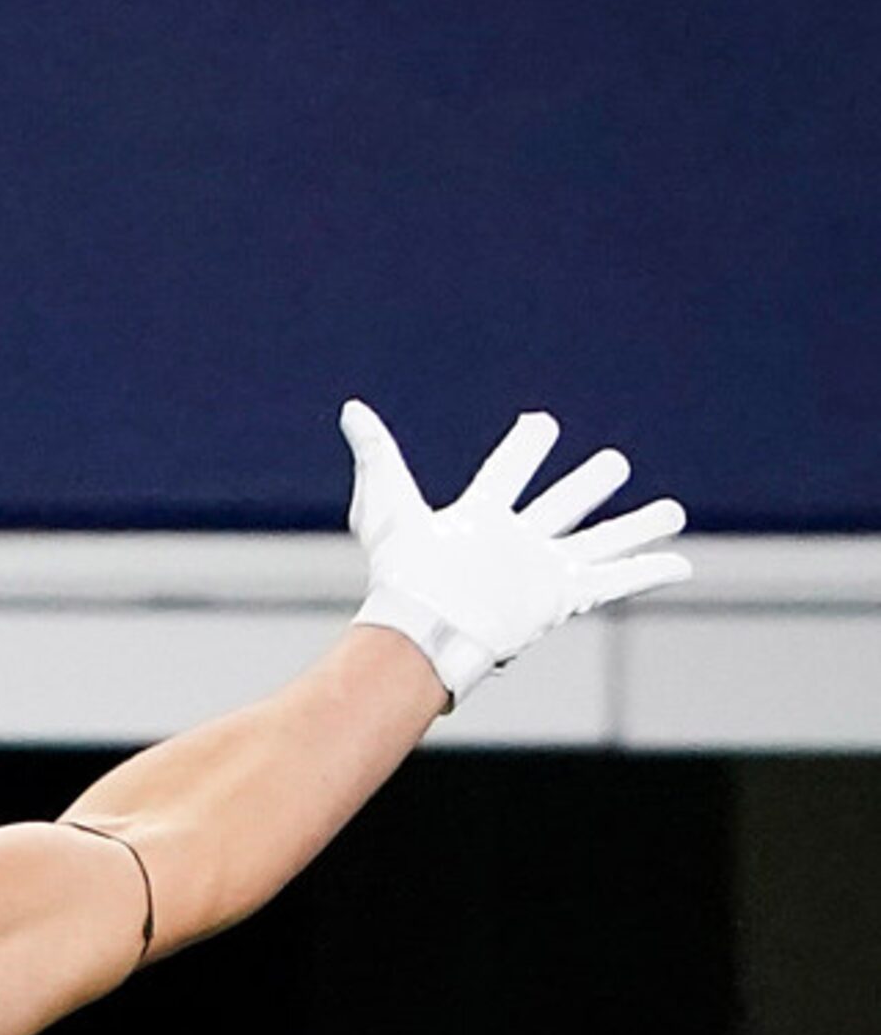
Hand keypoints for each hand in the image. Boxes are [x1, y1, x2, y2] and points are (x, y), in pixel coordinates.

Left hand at [340, 403, 688, 705]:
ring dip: (636, 525)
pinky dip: (650, 571)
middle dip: (588, 484)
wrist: (425, 625)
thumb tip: (352, 409)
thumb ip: (377, 454)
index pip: (508, 473)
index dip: (525, 449)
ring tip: (673, 510)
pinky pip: (617, 580)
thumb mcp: (387, 505)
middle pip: (562, 505)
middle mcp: (516, 542)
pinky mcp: (562, 596)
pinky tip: (681, 563)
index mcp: (479, 517)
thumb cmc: (402, 571)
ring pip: (600, 540)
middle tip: (614, 463)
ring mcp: (542, 570)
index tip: (541, 425)